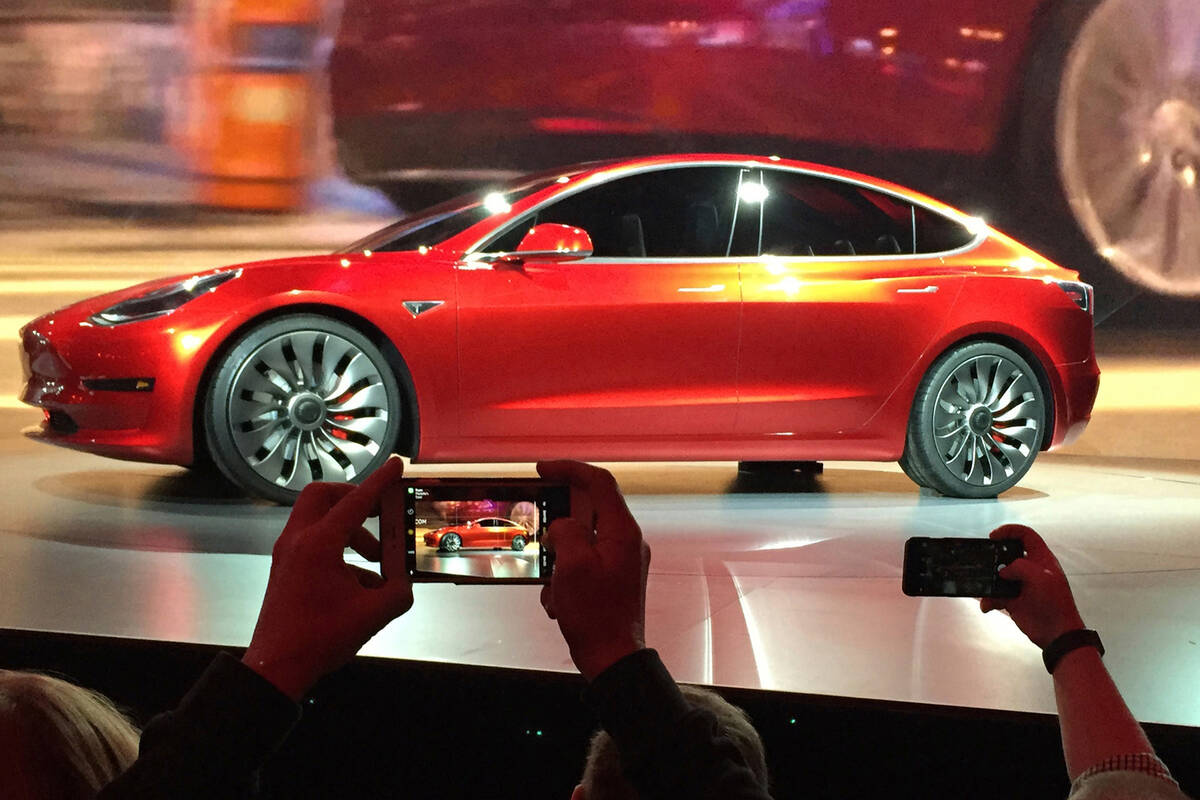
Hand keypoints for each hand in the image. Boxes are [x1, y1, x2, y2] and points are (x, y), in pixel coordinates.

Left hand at [242, 457, 412, 699]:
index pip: (356, 501)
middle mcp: (298, 540)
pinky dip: (338, 549)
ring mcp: (287, 553)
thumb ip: (398, 593)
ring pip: (317, 518)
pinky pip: (313, 541)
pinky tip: (359, 583)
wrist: (277, 667)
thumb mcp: (372, 615)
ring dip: (349, 529)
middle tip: (378, 511)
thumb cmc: (319, 639)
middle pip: (323, 495)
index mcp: (319, 545)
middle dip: (353, 497)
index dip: (380, 482)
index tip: (396, 465)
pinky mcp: (285, 567)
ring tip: (375, 560)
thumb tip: (404, 583)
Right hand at [537, 461, 649, 680]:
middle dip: (559, 524)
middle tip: (539, 533)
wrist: (612, 658)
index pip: (599, 481)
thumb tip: (562, 525)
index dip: (570, 469)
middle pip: (589, 511)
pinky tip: (560, 601)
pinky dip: (565, 577)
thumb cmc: (596, 616)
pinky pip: (583, 563)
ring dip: (559, 559)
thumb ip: (565, 532)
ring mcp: (621, 560)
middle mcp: (627, 541)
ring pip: (581, 541)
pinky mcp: (613, 577)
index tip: (543, 469)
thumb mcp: (572, 566)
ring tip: (554, 585)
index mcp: (622, 531)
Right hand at [979, 524, 1084, 648]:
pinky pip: (995, 595)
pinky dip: (989, 600)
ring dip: (988, 582)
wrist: (1057, 634)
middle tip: (984, 559)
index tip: (993, 536)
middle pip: (1007, 554)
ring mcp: (1021, 585)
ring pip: (998, 575)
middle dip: (994, 556)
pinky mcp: (1013, 600)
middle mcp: (1030, 569)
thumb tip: (1002, 572)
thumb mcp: (1041, 577)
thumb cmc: (1055, 603)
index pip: (1026, 535)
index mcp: (1041, 558)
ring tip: (983, 588)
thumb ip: (1020, 567)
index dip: (1009, 531)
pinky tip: (987, 606)